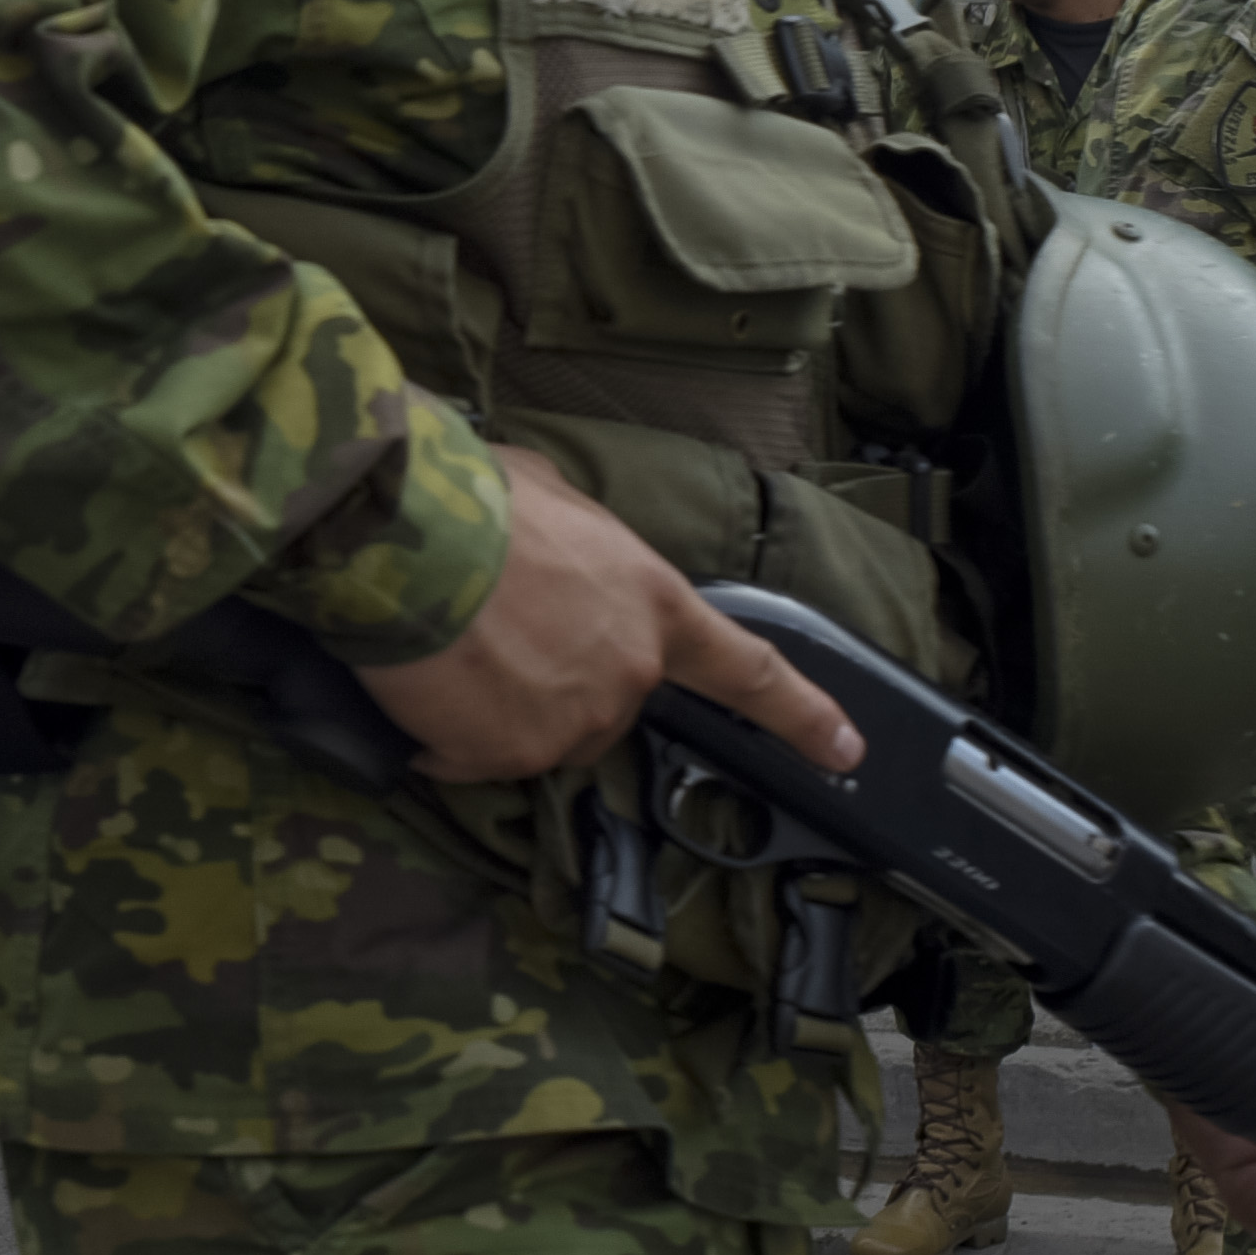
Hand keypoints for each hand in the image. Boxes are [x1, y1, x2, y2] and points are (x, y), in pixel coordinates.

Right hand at [354, 449, 856, 789]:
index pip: (747, 671)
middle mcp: (629, 674)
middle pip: (603, 705)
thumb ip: (580, 544)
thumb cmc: (477, 500)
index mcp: (653, 604)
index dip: (800, 714)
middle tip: (491, 632)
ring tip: (450, 648)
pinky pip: (470, 757)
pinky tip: (423, 682)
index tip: (843, 748)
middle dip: (552, 681)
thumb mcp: (553, 497)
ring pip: (535, 734)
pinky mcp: (508, 757)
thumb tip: (552, 547)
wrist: (411, 538)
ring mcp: (571, 723)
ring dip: (494, 707)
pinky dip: (444, 734)